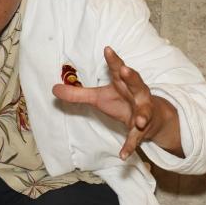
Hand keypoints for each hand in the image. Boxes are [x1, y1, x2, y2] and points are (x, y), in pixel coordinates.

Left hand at [52, 47, 179, 159]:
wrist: (151, 119)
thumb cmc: (123, 102)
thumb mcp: (99, 97)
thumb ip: (78, 94)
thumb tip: (53, 89)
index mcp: (125, 84)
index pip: (119, 68)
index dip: (114, 59)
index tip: (107, 49)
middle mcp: (137, 95)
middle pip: (137, 84)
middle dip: (132, 77)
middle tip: (125, 70)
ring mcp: (142, 112)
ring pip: (144, 112)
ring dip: (142, 116)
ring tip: (139, 120)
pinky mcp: (142, 130)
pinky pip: (136, 138)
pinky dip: (130, 146)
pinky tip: (123, 155)